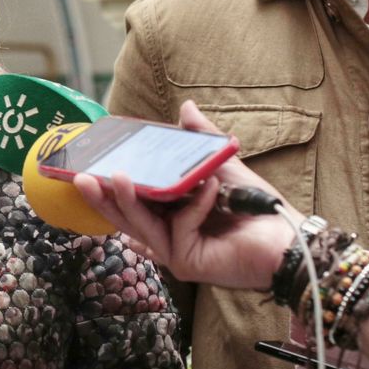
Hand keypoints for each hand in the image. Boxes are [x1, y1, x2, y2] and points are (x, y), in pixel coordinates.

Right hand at [73, 101, 292, 290]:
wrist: (289, 238)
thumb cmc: (257, 208)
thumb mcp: (221, 166)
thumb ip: (200, 139)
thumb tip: (184, 106)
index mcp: (170, 216)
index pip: (133, 203)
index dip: (110, 190)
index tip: (89, 170)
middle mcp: (168, 237)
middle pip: (127, 217)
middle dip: (102, 197)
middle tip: (80, 176)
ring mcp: (176, 252)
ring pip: (141, 225)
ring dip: (126, 200)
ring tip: (115, 176)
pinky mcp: (189, 261)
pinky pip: (180, 226)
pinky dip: (195, 204)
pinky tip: (210, 186)